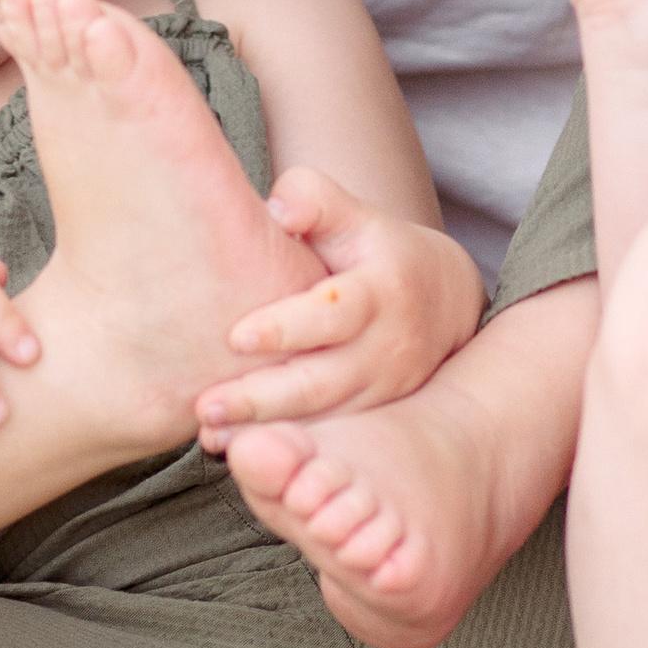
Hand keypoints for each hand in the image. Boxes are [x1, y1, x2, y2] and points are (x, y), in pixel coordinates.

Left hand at [193, 170, 486, 432]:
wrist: (442, 298)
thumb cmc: (374, 248)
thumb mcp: (353, 215)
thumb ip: (314, 200)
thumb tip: (278, 208)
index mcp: (382, 291)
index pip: (335, 312)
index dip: (287, 326)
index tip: (236, 336)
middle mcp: (388, 347)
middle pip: (324, 380)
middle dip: (263, 397)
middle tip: (205, 405)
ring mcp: (384, 388)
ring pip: (325, 418)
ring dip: (267, 430)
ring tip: (212, 433)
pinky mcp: (374, 415)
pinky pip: (328, 437)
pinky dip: (283, 443)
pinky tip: (233, 446)